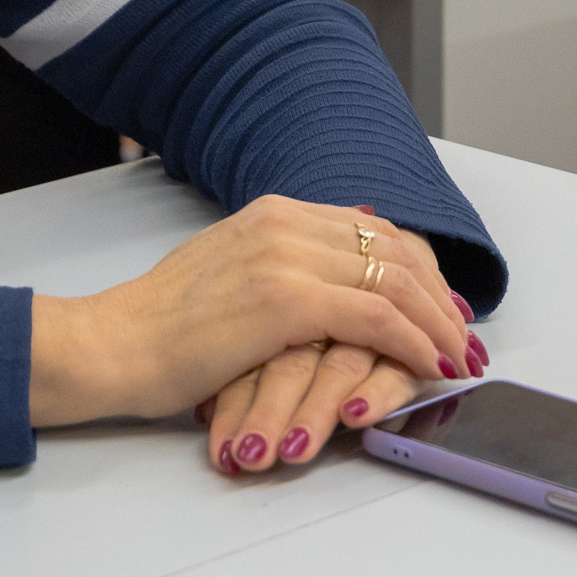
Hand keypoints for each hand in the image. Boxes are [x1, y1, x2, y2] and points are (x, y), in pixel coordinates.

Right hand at [28, 195, 471, 429]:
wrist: (113, 343)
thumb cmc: (161, 326)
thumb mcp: (229, 274)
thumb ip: (280, 265)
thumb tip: (331, 282)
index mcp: (272, 211)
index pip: (374, 229)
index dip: (419, 268)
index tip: (441, 304)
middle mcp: (285, 221)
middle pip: (395, 249)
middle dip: (440, 295)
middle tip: (463, 334)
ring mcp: (286, 256)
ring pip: (397, 279)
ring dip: (438, 322)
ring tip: (458, 356)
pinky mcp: (287, 299)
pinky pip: (377, 315)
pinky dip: (416, 340)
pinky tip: (431, 365)